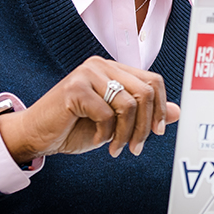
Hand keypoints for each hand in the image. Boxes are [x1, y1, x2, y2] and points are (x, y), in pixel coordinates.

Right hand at [0, 56, 180, 163]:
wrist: (36, 135)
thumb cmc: (74, 127)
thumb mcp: (115, 122)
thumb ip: (143, 114)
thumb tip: (176, 111)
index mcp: (113, 69)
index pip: (153, 81)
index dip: (160, 108)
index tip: (157, 132)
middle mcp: (102, 65)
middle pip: (146, 92)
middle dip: (145, 126)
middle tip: (135, 148)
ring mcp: (88, 74)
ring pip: (129, 104)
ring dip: (126, 134)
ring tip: (116, 148)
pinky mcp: (75, 88)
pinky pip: (107, 113)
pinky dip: (106, 133)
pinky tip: (98, 139)